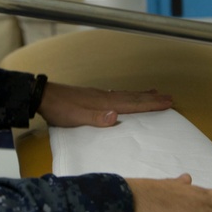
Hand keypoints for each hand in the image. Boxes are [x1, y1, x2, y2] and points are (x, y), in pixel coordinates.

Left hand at [36, 82, 172, 127]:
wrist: (43, 96)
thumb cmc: (59, 109)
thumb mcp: (75, 117)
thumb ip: (95, 118)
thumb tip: (115, 116)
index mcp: (104, 103)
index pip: (133, 104)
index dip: (151, 104)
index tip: (168, 102)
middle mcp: (105, 97)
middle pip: (133, 98)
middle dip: (152, 99)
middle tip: (169, 97)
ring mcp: (98, 96)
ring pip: (126, 95)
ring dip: (141, 96)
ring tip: (154, 93)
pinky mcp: (92, 97)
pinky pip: (116, 95)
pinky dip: (126, 95)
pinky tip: (125, 97)